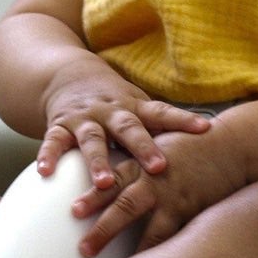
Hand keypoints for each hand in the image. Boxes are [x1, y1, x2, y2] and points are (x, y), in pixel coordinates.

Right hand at [38, 64, 210, 191]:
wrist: (68, 74)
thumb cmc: (115, 101)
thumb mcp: (139, 107)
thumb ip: (164, 126)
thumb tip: (212, 140)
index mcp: (134, 108)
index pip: (164, 112)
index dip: (184, 121)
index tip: (206, 129)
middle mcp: (111, 111)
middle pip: (129, 128)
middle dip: (144, 148)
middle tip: (159, 167)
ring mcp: (85, 119)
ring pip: (92, 140)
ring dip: (98, 161)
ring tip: (104, 183)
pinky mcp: (59, 126)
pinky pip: (54, 142)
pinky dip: (48, 157)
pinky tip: (45, 173)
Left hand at [72, 126, 246, 257]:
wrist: (232, 146)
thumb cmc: (192, 145)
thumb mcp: (158, 143)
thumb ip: (135, 159)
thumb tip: (110, 177)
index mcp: (142, 162)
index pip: (112, 180)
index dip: (93, 196)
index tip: (74, 211)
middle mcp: (155, 179)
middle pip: (123, 205)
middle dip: (103, 228)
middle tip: (84, 248)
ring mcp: (175, 197)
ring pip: (149, 227)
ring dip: (134, 251)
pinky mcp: (193, 210)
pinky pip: (175, 237)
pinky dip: (162, 253)